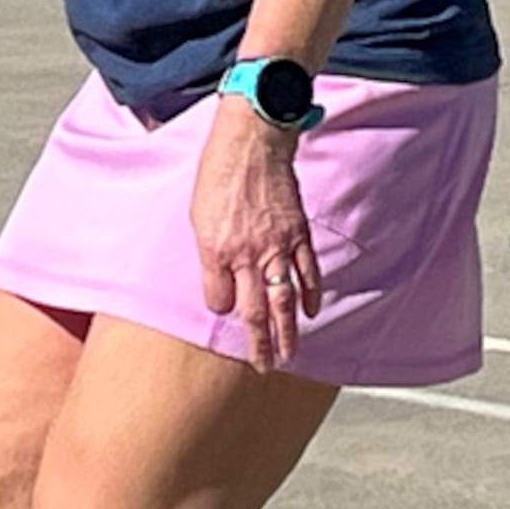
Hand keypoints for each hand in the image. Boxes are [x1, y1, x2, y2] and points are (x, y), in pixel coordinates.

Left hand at [191, 100, 323, 372]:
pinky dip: (311, 293)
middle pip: (255, 310)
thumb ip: (209, 256)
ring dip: (288, 331)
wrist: (253, 141)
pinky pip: (307, 271)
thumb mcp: (198, 215)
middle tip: (264, 367)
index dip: (223, 313)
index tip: (227, 320)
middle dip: (260, 343)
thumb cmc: (219, 173)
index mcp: (217, 249)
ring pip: (283, 298)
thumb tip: (219, 290)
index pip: (220, 298)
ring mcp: (276, 245)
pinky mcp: (297, 233)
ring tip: (290, 355)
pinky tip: (311, 311)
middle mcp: (247, 254)